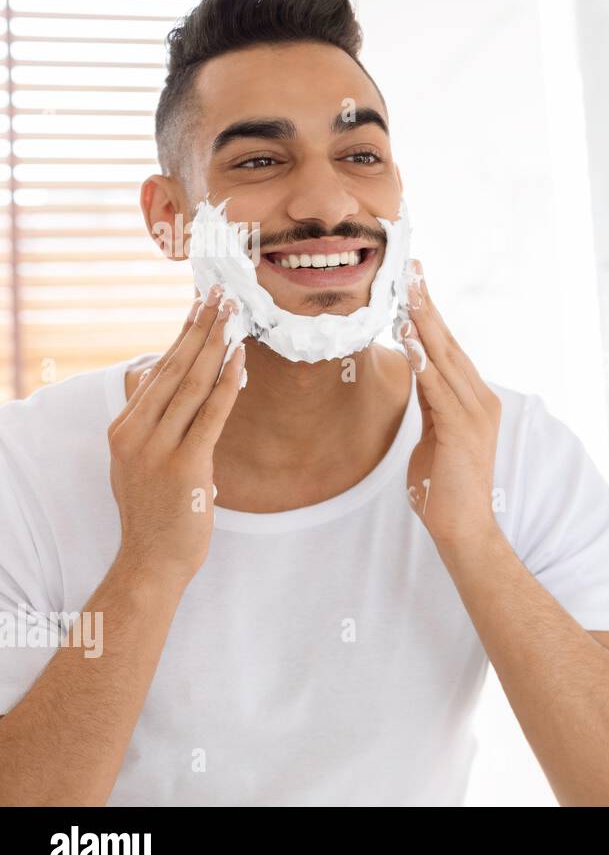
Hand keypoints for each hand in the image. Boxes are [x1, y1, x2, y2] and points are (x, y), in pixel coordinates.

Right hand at [108, 286, 244, 584]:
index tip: (199, 305)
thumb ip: (149, 423)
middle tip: (220, 293)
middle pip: (173, 368)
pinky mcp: (185, 465)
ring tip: (232, 313)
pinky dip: (228, 383)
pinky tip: (239, 358)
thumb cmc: (155, 513)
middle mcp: (134, 432)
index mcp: (123, 428)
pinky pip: (211, 414)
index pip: (156, 370)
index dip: (181, 334)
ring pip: (191, 384)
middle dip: (199, 327)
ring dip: (215, 344)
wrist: (151, 561)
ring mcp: (157, 449)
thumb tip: (159, 382)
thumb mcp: (138, 462)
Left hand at [400, 261, 502, 550]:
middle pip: (449, 343)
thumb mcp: (435, 434)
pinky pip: (437, 386)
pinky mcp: (463, 428)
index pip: (449, 348)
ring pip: (444, 357)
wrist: (464, 527)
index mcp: (476, 399)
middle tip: (410, 268)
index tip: (415, 282)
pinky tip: (406, 335)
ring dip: (423, 321)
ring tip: (406, 290)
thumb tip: (419, 371)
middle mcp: (481, 399)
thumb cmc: (445, 486)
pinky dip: (422, 359)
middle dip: (427, 304)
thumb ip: (432, 402)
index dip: (431, 314)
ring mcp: (476, 413)